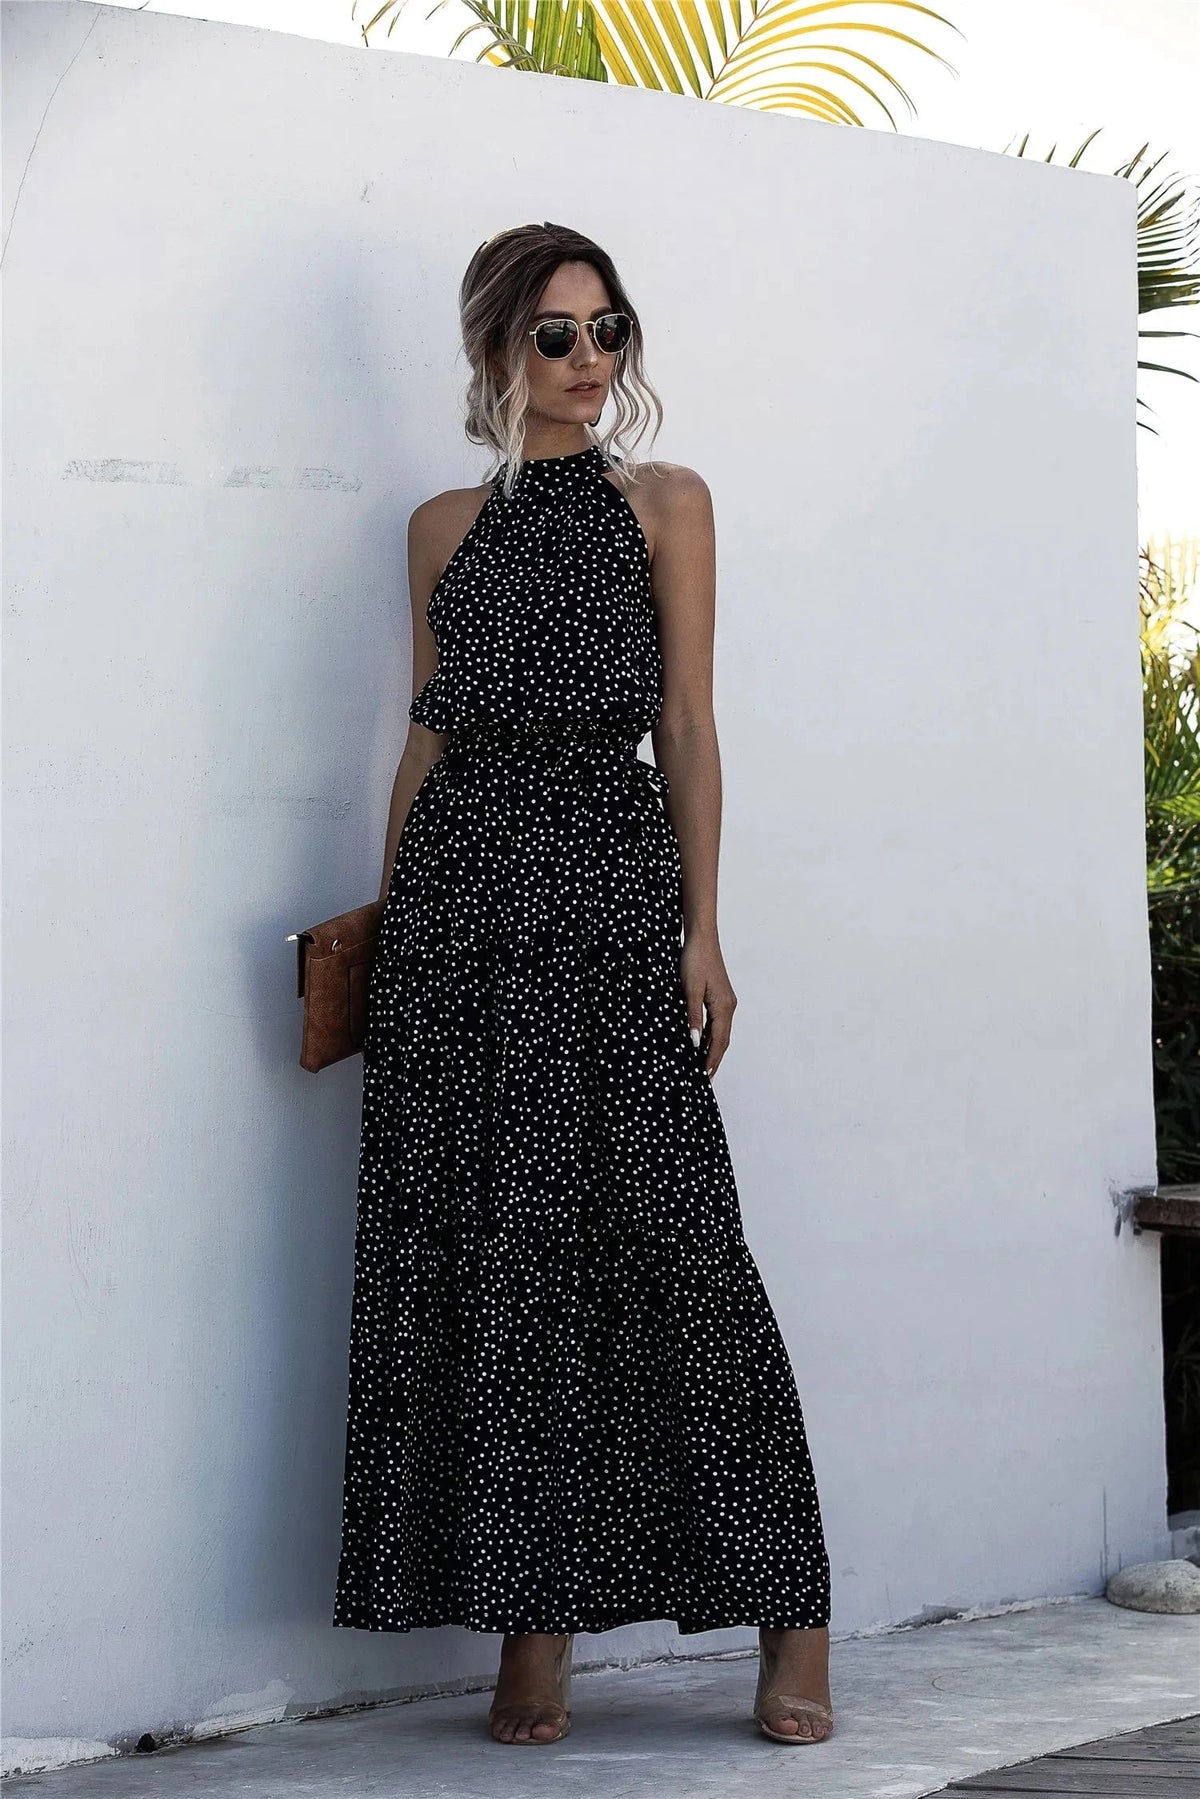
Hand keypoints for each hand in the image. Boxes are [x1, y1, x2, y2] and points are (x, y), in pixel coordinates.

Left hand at [680, 930, 736, 1077]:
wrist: (701, 937)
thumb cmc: (695, 960)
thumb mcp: (689, 990)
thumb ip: (692, 1017)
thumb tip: (693, 1042)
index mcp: (723, 1007)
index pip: (718, 1042)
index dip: (711, 1060)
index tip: (705, 1077)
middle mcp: (729, 1007)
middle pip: (722, 1040)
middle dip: (714, 1059)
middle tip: (704, 1079)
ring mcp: (726, 1001)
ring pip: (720, 1032)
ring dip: (712, 1049)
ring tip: (703, 1066)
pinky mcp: (721, 996)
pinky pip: (718, 1023)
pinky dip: (711, 1036)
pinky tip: (701, 1042)